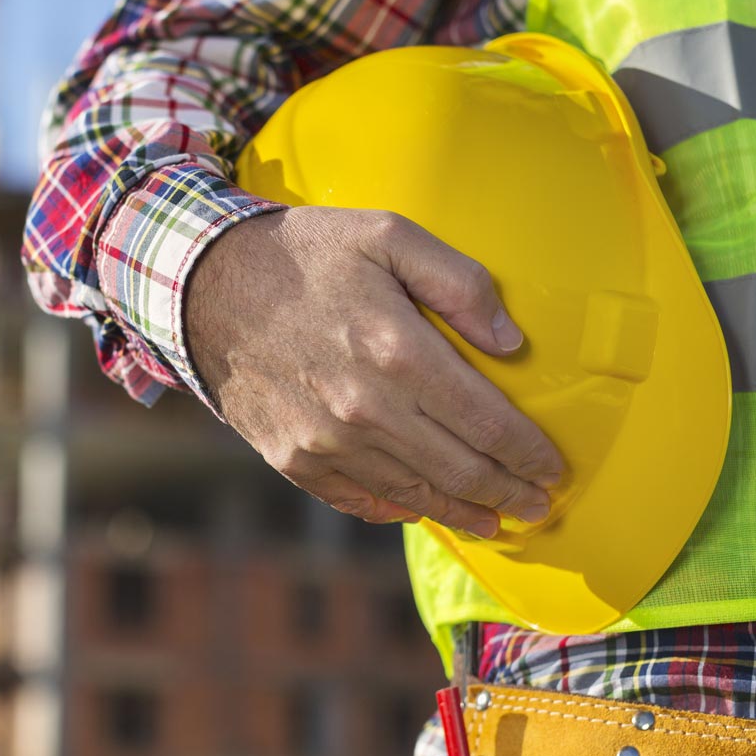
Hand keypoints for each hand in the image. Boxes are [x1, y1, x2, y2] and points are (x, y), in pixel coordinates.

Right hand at [185, 206, 563, 536]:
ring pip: (416, 495)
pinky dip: (399, 510)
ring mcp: (326, 442)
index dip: (529, 454)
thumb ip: (460, 282)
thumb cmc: (305, 253)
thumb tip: (511, 344)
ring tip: (494, 520)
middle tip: (537, 506)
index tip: (552, 469)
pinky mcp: (293, 459)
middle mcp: (365, 408)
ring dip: (464, 513)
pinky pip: (360, 500)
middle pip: (460, 471)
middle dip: (509, 494)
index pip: (487, 423)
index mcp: (398, 350)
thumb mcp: (388, 234)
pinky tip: (423, 510)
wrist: (203, 284)